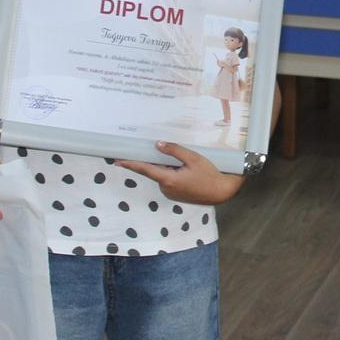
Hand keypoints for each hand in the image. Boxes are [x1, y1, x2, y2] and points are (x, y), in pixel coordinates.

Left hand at [118, 141, 245, 204]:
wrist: (221, 192)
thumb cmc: (209, 174)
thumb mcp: (193, 158)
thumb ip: (174, 151)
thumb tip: (158, 144)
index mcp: (168, 179)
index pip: (144, 170)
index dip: (130, 164)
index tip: (117, 161)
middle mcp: (166, 188)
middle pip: (155, 171)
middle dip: (158, 161)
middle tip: (166, 153)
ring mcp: (170, 193)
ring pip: (163, 175)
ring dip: (168, 167)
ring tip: (187, 165)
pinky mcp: (176, 195)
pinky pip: (169, 181)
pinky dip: (173, 173)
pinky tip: (187, 171)